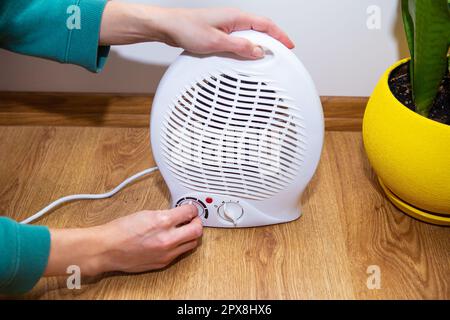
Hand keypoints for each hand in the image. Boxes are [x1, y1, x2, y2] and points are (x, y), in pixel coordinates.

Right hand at [44, 205, 201, 275]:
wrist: (107, 249)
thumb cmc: (120, 230)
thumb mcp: (145, 213)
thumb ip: (165, 214)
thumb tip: (178, 213)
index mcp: (162, 222)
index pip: (189, 212)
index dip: (193, 208)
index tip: (192, 208)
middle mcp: (167, 239)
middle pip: (197, 230)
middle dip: (197, 222)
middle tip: (193, 219)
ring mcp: (166, 254)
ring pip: (192, 244)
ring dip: (191, 235)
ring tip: (185, 229)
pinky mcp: (163, 263)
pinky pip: (180, 253)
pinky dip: (180, 245)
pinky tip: (174, 240)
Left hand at [100, 3, 293, 58]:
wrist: (168, 27)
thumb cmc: (187, 28)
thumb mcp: (217, 42)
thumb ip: (239, 47)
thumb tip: (258, 52)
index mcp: (236, 17)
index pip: (266, 24)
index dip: (280, 36)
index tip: (289, 46)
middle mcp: (233, 19)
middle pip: (260, 30)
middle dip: (272, 42)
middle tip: (279, 56)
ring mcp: (226, 26)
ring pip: (249, 36)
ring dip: (258, 47)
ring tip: (264, 60)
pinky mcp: (219, 33)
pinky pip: (238, 41)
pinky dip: (246, 49)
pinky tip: (244, 58)